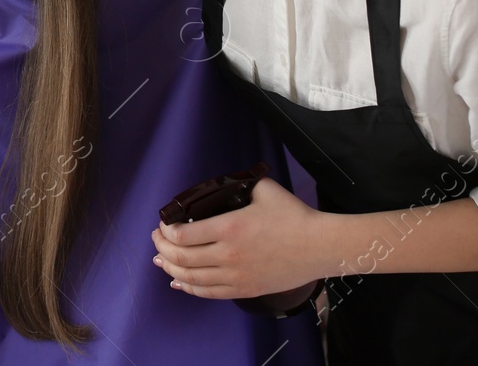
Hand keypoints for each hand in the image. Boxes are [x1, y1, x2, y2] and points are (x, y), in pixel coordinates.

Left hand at [152, 176, 324, 301]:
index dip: (165, 231)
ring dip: (170, 269)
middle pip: (181, 258)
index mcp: (229, 228)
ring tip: (161, 260)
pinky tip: (179, 282)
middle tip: (158, 239)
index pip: (182, 236)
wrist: (319, 247)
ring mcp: (236, 277)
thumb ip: (238, 184)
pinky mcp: (245, 290)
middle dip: (162, 247)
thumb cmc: (293, 217)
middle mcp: (227, 256)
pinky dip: (189, 288)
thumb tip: (223, 185)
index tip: (163, 223)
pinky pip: (209, 293)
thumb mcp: (263, 189)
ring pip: (191, 278)